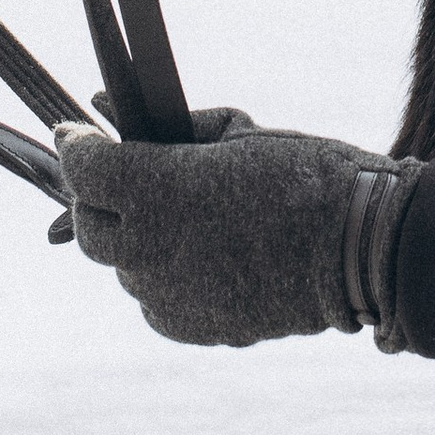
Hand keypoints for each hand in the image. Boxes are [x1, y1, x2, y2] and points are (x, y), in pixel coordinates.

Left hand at [53, 106, 418, 346]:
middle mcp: (150, 248)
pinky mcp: (191, 327)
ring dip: (131, 238)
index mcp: (158, 189)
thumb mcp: (237, 131)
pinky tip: (195, 255)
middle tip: (117, 175)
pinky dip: (159, 276)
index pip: (83, 167)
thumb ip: (171, 125)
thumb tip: (108, 107)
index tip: (77, 132)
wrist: (360, 247)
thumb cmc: (305, 173)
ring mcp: (168, 294)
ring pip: (120, 267)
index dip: (75, 145)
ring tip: (173, 216)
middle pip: (87, 225)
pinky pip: (152, 301)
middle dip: (92, 196)